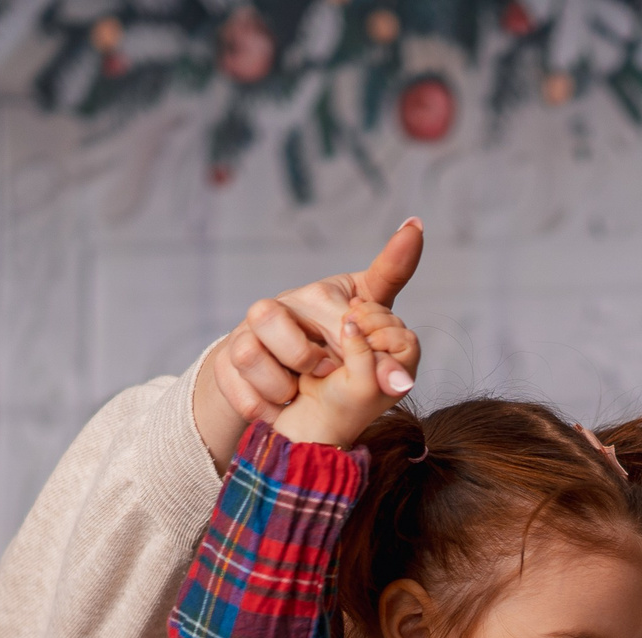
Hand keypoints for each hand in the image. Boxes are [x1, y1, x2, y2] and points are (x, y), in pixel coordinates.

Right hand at [192, 218, 424, 467]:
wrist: (279, 369)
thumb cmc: (331, 336)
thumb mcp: (366, 306)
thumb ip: (391, 278)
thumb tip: (416, 223)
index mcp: (312, 295)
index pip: (320, 299)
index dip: (339, 328)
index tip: (351, 344)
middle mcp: (274, 310)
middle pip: (269, 317)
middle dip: (303, 356)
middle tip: (326, 375)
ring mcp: (245, 338)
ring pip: (246, 353)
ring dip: (277, 382)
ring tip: (297, 393)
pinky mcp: (226, 370)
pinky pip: (238, 391)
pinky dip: (261, 406)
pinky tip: (280, 410)